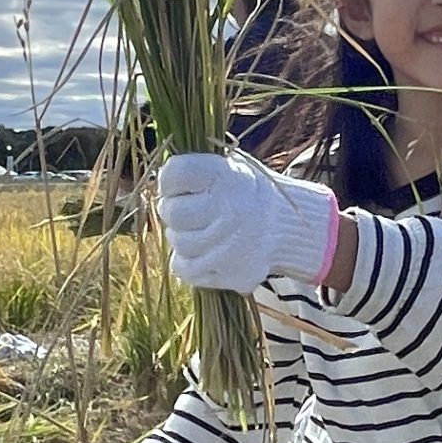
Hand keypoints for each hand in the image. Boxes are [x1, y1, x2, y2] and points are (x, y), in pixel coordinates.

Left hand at [156, 152, 338, 294]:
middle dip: (174, 212)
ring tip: (201, 231)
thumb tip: (155, 183)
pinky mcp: (230, 273)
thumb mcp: (228, 169)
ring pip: (178, 243)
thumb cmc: (245, 195)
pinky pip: (186, 269)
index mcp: (227, 176)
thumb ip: (193, 173)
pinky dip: (188, 262)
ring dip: (182, 237)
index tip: (176, 187)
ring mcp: (230, 245)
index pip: (174, 174)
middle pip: (172, 212)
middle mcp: (230, 209)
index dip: (169, 182)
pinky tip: (203, 252)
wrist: (286, 227)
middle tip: (189, 212)